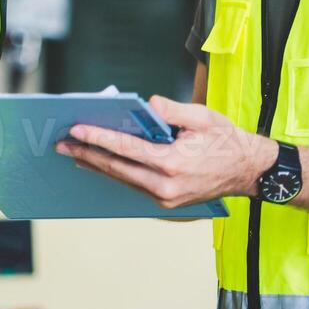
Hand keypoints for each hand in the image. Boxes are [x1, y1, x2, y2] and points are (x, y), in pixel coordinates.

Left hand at [55, 96, 271, 207]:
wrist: (247, 171)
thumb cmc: (225, 140)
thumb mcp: (202, 117)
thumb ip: (171, 110)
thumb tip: (146, 105)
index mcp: (173, 163)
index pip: (126, 149)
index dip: (98, 139)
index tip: (76, 131)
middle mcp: (165, 185)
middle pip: (116, 168)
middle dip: (86, 154)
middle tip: (61, 144)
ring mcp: (164, 198)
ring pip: (122, 179)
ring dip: (96, 165)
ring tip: (72, 152)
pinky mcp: (165, 202)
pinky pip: (133, 185)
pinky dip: (114, 172)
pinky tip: (98, 163)